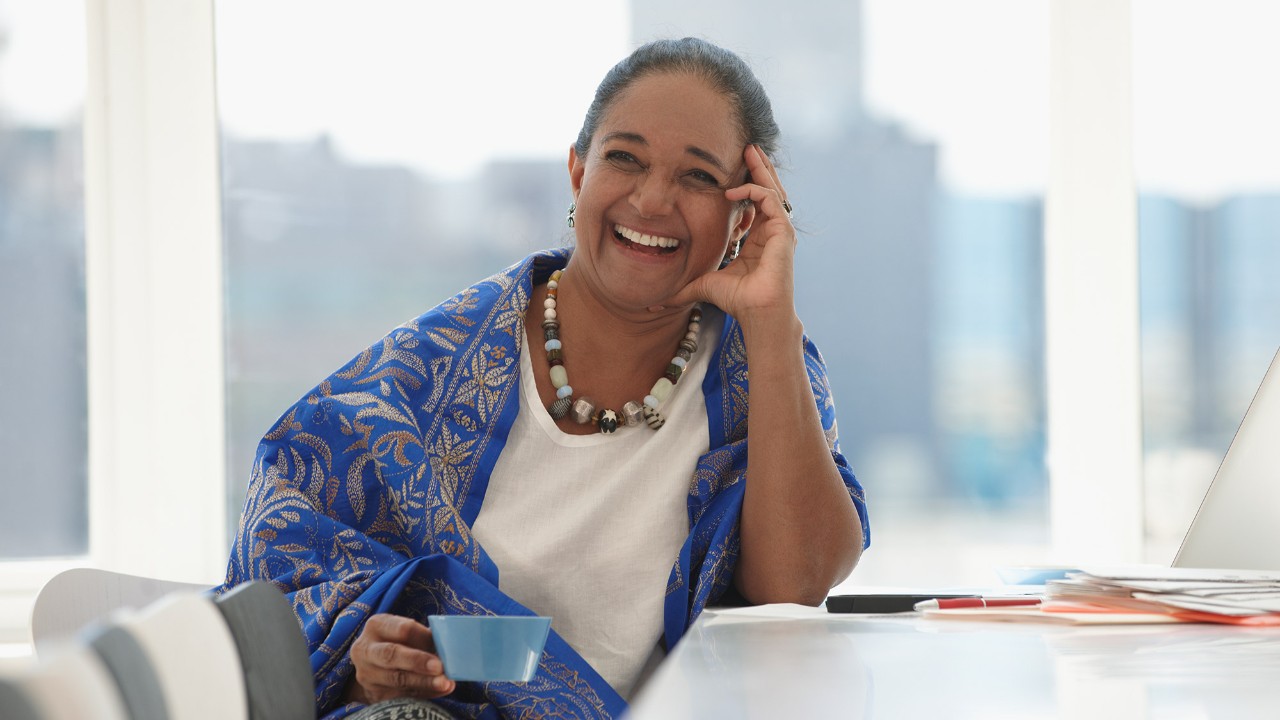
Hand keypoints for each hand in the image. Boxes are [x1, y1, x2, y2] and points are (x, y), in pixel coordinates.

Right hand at [345, 614, 455, 704]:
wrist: (371, 666)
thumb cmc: (396, 642)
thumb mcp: (404, 632)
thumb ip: (423, 637)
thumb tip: (449, 647)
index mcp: (377, 626)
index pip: (402, 629)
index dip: (424, 638)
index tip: (442, 646)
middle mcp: (366, 649)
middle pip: (391, 654)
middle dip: (417, 661)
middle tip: (440, 667)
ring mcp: (368, 674)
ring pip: (397, 679)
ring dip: (424, 682)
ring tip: (445, 682)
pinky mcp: (374, 694)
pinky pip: (401, 695)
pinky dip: (424, 693)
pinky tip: (440, 690)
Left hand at [669, 144, 796, 325]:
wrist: (756, 313)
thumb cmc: (735, 300)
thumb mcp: (703, 283)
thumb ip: (682, 287)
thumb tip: (654, 302)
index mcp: (758, 237)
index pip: (755, 201)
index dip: (745, 182)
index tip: (730, 167)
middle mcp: (773, 230)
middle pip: (768, 189)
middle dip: (757, 167)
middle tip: (746, 146)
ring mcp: (781, 230)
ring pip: (772, 189)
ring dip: (760, 168)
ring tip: (748, 150)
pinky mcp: (783, 232)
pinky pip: (769, 200)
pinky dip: (753, 190)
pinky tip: (732, 190)